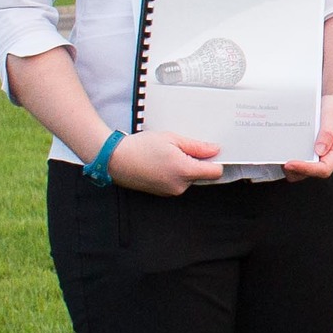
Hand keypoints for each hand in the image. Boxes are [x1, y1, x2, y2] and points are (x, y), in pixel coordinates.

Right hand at [109, 131, 225, 194]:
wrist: (115, 159)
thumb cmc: (140, 147)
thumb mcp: (172, 139)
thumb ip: (196, 146)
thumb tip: (214, 150)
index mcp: (184, 171)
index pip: (215, 172)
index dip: (217, 161)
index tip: (213, 152)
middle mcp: (179, 185)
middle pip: (202, 175)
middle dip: (197, 162)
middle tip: (182, 148)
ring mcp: (171, 191)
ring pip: (190, 179)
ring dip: (185, 167)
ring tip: (168, 154)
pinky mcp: (163, 193)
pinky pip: (178, 183)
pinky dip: (175, 173)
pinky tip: (162, 162)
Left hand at [285, 91, 332, 178]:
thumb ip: (328, 133)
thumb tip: (319, 151)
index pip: (324, 169)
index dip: (306, 169)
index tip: (289, 163)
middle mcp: (332, 158)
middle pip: (312, 173)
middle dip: (295, 169)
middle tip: (280, 158)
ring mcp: (323, 157)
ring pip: (305, 171)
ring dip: (293, 166)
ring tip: (281, 154)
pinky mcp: (315, 154)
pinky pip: (303, 162)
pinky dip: (293, 159)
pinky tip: (286, 150)